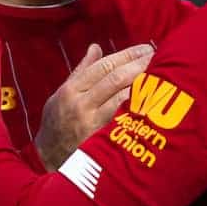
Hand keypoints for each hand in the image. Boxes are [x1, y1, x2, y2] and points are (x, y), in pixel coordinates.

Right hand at [35, 43, 154, 170]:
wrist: (47, 158)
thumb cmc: (57, 123)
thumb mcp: (62, 94)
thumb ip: (81, 71)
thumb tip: (96, 47)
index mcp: (71, 89)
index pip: (103, 66)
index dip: (127, 55)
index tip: (145, 48)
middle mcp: (80, 103)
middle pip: (115, 78)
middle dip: (139, 64)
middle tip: (158, 57)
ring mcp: (90, 122)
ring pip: (121, 96)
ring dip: (142, 84)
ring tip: (159, 75)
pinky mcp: (99, 139)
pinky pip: (122, 118)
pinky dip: (137, 106)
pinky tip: (151, 100)